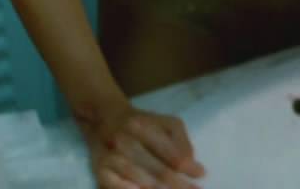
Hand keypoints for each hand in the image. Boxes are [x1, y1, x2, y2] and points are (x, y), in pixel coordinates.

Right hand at [78, 103, 205, 188]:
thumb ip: (183, 143)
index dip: (186, 166)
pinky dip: (124, 187)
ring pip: (135, 176)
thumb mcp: (169, 124)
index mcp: (143, 126)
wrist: (105, 118)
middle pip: (154, 167)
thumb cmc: (144, 123)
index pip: (168, 150)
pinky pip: (110, 182)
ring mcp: (109, 154)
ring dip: (156, 188)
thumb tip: (193, 167)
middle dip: (176, 183)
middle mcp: (124, 140)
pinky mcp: (98, 167)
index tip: (201, 175)